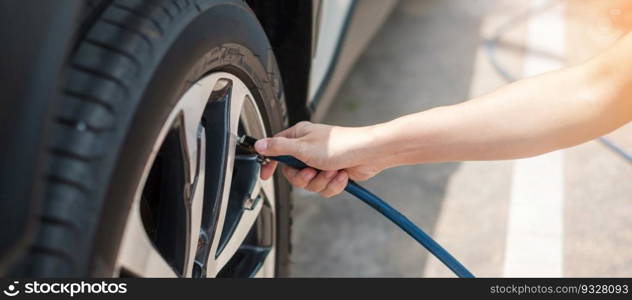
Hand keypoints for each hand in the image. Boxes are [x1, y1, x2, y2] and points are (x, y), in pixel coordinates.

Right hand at [255, 121, 385, 196]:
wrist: (369, 154)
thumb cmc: (341, 145)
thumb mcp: (303, 147)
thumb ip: (279, 148)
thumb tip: (258, 145)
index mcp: (299, 137)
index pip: (276, 150)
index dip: (270, 163)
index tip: (266, 175)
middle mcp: (308, 149)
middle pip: (292, 173)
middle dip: (304, 178)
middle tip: (312, 172)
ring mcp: (321, 162)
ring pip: (309, 184)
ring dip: (321, 181)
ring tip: (332, 171)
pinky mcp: (332, 173)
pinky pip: (323, 188)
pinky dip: (333, 185)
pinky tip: (341, 175)